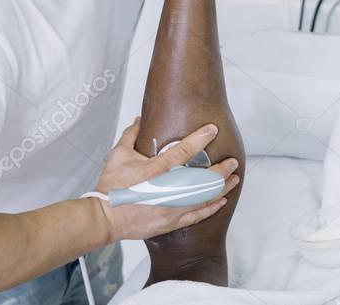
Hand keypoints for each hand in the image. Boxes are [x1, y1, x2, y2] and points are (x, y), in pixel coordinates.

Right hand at [91, 117, 240, 241]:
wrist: (105, 217)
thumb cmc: (111, 187)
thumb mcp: (118, 155)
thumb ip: (131, 135)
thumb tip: (140, 120)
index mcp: (155, 170)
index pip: (183, 151)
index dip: (200, 138)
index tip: (212, 130)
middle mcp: (167, 189)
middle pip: (202, 179)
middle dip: (221, 169)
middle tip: (232, 161)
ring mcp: (171, 207)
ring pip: (204, 198)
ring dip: (221, 188)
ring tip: (234, 179)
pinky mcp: (170, 221)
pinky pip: (197, 215)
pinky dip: (211, 207)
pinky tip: (220, 200)